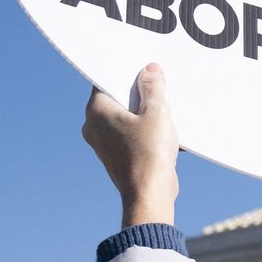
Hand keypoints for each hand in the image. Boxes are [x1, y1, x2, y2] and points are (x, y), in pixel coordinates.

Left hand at [83, 63, 179, 227]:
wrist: (149, 194)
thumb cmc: (150, 153)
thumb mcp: (157, 112)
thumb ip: (153, 87)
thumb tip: (150, 69)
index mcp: (97, 111)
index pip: (106, 80)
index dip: (126, 71)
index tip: (144, 67)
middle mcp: (94, 126)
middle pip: (117, 98)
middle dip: (140, 93)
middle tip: (161, 86)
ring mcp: (103, 143)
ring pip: (125, 117)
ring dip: (145, 113)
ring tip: (167, 112)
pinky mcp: (116, 156)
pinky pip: (130, 134)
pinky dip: (145, 130)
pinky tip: (166, 133)